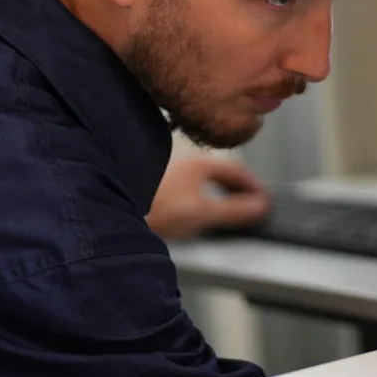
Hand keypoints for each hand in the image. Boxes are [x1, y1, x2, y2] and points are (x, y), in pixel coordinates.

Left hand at [146, 156, 269, 239]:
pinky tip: (196, 209)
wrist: (113, 209)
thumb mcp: (202, 213)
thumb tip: (259, 206)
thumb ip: (233, 210)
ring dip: (220, 191)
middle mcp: (185, 163)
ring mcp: (170, 172)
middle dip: (238, 188)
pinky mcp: (157, 184)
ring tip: (227, 207)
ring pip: (203, 179)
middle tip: (251, 203)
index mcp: (200, 164)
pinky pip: (189, 186)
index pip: (238, 170)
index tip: (264, 200)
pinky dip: (202, 195)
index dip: (254, 187)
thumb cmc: (153, 207)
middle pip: (221, 172)